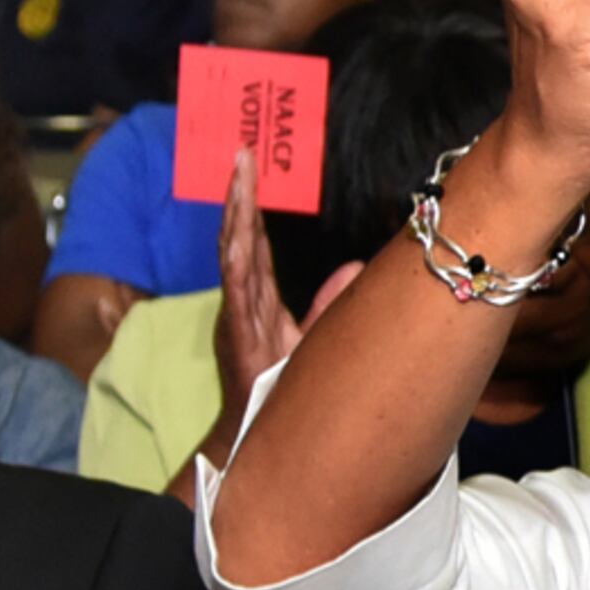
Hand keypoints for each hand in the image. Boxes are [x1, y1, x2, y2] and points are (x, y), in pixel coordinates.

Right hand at [209, 150, 360, 425]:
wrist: (264, 433)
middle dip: (240, 196)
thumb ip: (330, 301)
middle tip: (242, 156)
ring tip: (237, 177)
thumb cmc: (286, 388)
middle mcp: (246, 300)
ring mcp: (239, 313)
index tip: (252, 170)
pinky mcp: (238, 331)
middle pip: (240, 237)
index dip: (252, 208)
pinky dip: (235, 256)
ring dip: (235, 213)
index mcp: (261, 300)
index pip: (256, 244)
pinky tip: (237, 231)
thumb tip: (355, 266)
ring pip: (234, 253)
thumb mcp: (315, 337)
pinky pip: (236, 287)